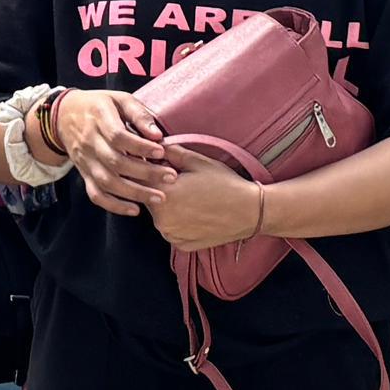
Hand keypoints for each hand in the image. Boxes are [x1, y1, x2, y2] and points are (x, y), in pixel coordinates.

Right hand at [63, 90, 186, 218]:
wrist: (64, 116)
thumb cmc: (99, 106)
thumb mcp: (119, 99)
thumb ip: (139, 114)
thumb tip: (157, 134)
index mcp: (99, 119)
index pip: (118, 137)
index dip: (140, 146)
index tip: (161, 151)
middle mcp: (90, 142)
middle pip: (116, 162)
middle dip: (145, 173)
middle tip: (170, 177)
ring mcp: (85, 161)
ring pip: (107, 182)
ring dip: (134, 193)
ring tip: (159, 197)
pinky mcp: (84, 174)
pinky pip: (96, 195)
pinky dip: (114, 205)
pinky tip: (135, 209)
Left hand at [149, 160, 267, 250]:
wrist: (250, 212)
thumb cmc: (225, 184)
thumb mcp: (198, 161)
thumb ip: (171, 152)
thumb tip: (155, 145)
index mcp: (162, 193)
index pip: (140, 177)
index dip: (147, 167)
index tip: (156, 163)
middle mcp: (161, 218)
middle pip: (147, 197)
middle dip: (156, 186)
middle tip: (176, 179)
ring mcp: (170, 234)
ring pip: (159, 214)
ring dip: (165, 205)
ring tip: (187, 195)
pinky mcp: (181, 245)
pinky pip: (171, 229)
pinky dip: (176, 221)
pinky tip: (192, 211)